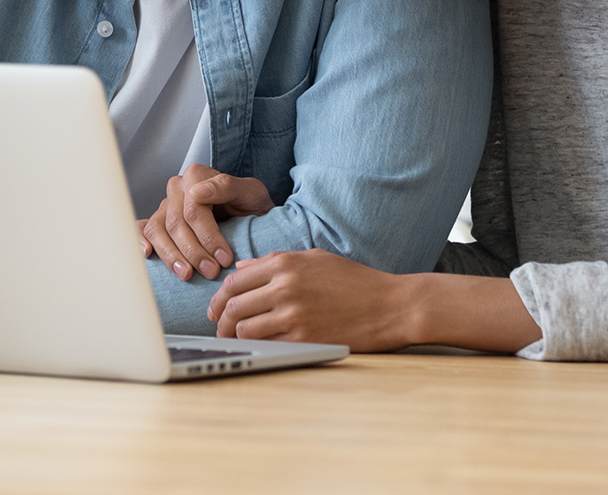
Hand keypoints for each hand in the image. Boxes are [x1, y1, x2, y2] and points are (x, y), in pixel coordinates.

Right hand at [140, 165, 273, 281]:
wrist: (250, 216)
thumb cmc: (251, 205)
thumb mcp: (251, 192)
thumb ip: (226, 187)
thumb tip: (197, 192)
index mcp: (196, 176)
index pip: (194, 210)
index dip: (208, 237)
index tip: (224, 258)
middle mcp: (177, 188)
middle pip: (176, 223)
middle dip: (193, 252)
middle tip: (212, 271)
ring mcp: (165, 205)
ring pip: (158, 230)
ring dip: (171, 256)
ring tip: (187, 274)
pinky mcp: (159, 221)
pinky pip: (144, 230)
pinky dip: (141, 241)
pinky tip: (148, 254)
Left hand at [205, 249, 413, 351]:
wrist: (391, 305)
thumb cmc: (355, 281)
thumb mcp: (315, 259)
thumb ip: (275, 261)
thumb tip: (241, 267)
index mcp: (285, 264)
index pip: (234, 281)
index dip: (218, 298)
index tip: (215, 309)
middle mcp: (284, 286)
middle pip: (233, 306)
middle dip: (221, 321)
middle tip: (220, 329)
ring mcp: (293, 314)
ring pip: (245, 328)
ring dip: (237, 337)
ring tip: (238, 341)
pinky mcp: (305, 338)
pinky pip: (268, 345)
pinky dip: (259, 347)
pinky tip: (261, 347)